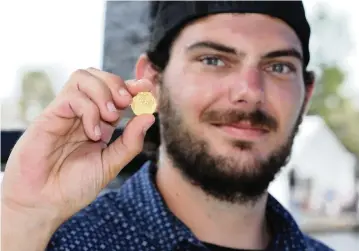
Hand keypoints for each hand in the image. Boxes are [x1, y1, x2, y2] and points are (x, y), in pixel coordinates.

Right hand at [1, 68, 154, 227]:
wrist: (44, 203)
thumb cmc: (75, 186)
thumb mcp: (111, 164)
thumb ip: (131, 142)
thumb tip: (150, 116)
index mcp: (100, 123)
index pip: (116, 93)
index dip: (133, 86)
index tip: (147, 88)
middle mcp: (83, 113)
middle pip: (100, 76)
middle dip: (118, 84)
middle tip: (126, 102)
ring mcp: (66, 112)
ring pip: (84, 77)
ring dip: (103, 92)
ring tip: (111, 117)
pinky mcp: (50, 116)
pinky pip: (72, 96)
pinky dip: (89, 109)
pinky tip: (92, 132)